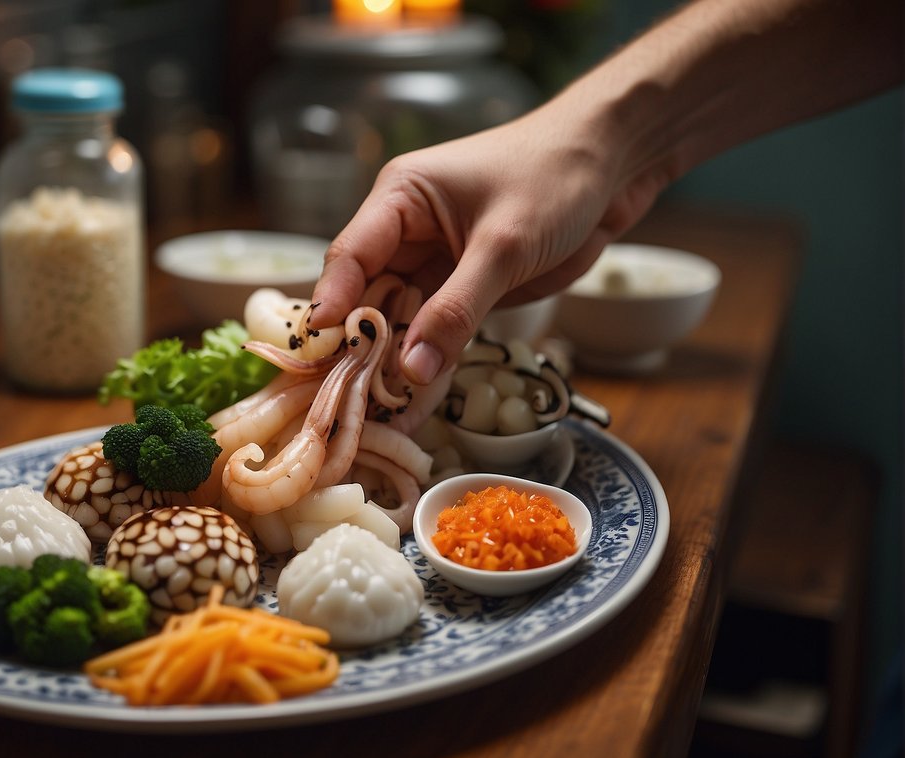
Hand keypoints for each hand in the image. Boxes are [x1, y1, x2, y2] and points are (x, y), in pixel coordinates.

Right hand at [310, 108, 664, 384]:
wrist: (616, 163)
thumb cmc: (555, 177)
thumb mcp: (502, 246)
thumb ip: (456, 310)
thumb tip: (410, 370)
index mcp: (400, 199)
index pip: (350, 258)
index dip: (333, 307)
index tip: (321, 354)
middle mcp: (407, 232)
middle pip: (367, 297)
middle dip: (360, 348)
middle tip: (347, 402)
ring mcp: (435, 262)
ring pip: (399, 321)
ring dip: (392, 364)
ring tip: (377, 414)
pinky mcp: (464, 287)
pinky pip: (435, 331)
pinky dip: (428, 363)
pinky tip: (416, 403)